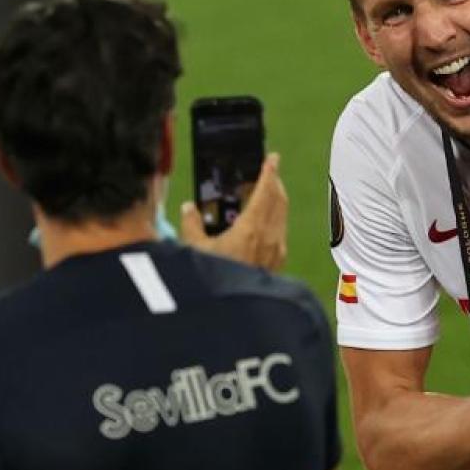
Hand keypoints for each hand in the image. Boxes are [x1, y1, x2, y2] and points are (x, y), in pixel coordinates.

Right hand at [181, 152, 287, 271]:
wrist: (236, 312)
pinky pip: (280, 230)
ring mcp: (277, 250)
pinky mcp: (278, 261)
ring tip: (263, 192)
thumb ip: (191, 225)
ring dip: (275, 200)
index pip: (266, 191)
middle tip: (267, 171)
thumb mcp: (195, 251)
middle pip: (279, 200)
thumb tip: (188, 208)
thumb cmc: (214, 278)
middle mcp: (270, 236)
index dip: (270, 172)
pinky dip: (274, 217)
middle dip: (274, 182)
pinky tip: (261, 221)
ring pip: (281, 215)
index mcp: (252, 228)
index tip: (273, 157)